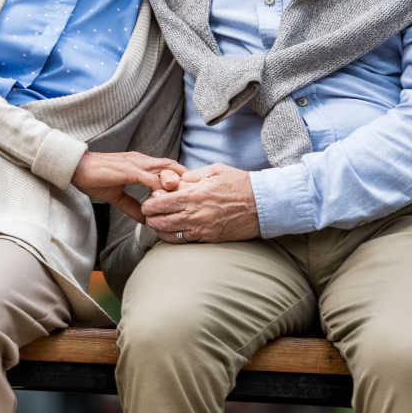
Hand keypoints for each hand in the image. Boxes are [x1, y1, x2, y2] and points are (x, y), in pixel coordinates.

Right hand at [73, 151, 187, 222]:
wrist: (76, 168)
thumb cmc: (93, 178)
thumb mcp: (116, 196)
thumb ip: (131, 206)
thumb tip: (145, 219)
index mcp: (139, 164)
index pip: (166, 166)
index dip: (179, 177)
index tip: (189, 191)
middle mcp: (141, 160)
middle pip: (172, 165)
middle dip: (185, 179)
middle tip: (195, 194)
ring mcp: (136, 164)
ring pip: (165, 169)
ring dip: (177, 182)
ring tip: (186, 197)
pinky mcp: (129, 170)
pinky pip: (151, 179)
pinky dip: (161, 188)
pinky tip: (166, 199)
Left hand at [140, 163, 260, 242]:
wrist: (263, 204)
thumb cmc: (240, 184)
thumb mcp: (214, 171)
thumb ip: (191, 176)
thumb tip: (173, 181)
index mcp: (194, 195)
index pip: (161, 203)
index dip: (149, 204)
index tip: (148, 202)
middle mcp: (195, 214)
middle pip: (161, 221)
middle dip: (150, 218)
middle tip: (148, 214)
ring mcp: (202, 229)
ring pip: (170, 234)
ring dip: (159, 229)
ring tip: (156, 223)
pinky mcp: (210, 238)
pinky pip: (184, 241)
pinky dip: (173, 238)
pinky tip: (171, 232)